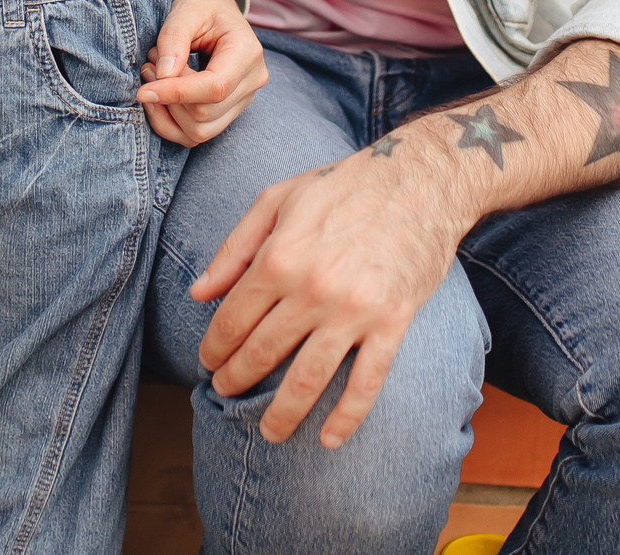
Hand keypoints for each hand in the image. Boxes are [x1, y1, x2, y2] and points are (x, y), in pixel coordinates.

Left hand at [138, 0, 267, 146]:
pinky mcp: (227, 113)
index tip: (143, 90)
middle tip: (149, 65)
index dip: (176, 93)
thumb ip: (174, 38)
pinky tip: (158, 98)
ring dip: (166, 111)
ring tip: (154, 76)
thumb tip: (165, 75)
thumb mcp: (185, 9)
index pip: (215, 88)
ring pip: (200, 131)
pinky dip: (169, 124)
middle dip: (168, 97)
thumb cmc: (201, 5)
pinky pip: (196, 136)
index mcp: (248, 52)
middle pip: (205, 114)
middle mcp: (252, 82)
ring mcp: (242, 100)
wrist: (213, 9)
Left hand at [188, 139, 466, 446]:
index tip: (207, 362)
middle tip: (226, 392)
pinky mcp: (392, 322)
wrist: (422, 180)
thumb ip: (233, 247)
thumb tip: (198, 293)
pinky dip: (346, 418)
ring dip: (281, 415)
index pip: (232, 319)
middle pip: (261, 353)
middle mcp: (312, 288)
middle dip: (236, 380)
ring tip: (268, 432)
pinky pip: (366, 383)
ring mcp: (354, 310)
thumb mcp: (278, 199)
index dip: (214, 347)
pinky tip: (329, 439)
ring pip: (306, 380)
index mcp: (280, 255)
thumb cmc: (343, 186)